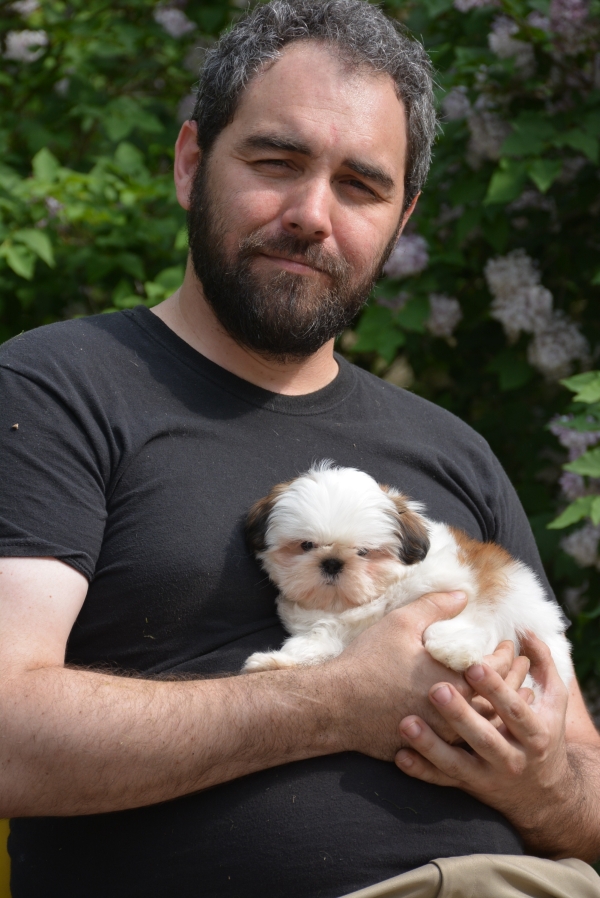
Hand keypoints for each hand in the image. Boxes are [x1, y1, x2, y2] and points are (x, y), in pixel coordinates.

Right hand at [329, 591, 521, 759]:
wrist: (336, 705)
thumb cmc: (369, 661)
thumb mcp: (402, 623)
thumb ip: (436, 605)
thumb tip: (464, 595)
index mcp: (456, 681)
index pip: (497, 669)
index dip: (508, 655)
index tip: (510, 645)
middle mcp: (456, 714)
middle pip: (498, 700)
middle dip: (513, 682)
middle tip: (519, 669)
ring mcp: (443, 737)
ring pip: (484, 726)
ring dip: (500, 709)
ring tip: (506, 697)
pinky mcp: (428, 749)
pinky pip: (463, 743)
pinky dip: (476, 729)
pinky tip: (474, 721)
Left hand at [395, 633, 584, 855]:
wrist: (544, 795)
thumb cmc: (546, 733)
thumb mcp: (554, 701)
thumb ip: (543, 663)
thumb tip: (526, 630)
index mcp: (533, 733)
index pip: (513, 710)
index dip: (495, 688)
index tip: (472, 665)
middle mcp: (511, 758)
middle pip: (483, 737)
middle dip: (459, 714)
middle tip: (435, 689)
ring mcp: (488, 775)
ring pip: (457, 762)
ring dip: (431, 744)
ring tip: (406, 722)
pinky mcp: (468, 786)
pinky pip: (442, 780)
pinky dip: (421, 770)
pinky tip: (400, 755)